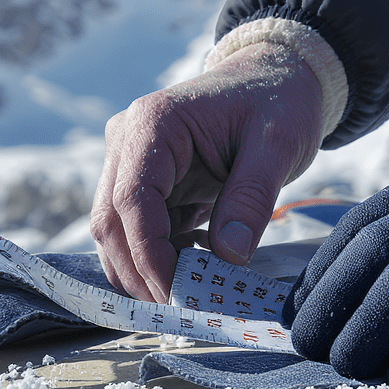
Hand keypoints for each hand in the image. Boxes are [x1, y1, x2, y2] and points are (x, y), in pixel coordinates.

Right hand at [90, 44, 322, 301]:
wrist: (277, 77)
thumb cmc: (278, 101)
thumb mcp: (277, 146)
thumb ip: (250, 199)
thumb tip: (230, 258)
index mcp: (152, 124)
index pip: (130, 201)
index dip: (148, 255)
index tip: (175, 293)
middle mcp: (128, 141)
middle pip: (110, 222)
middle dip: (139, 272)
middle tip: (179, 311)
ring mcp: (130, 162)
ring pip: (116, 232)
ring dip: (145, 270)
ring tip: (190, 295)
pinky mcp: (146, 182)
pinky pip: (139, 231)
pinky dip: (160, 259)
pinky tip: (195, 270)